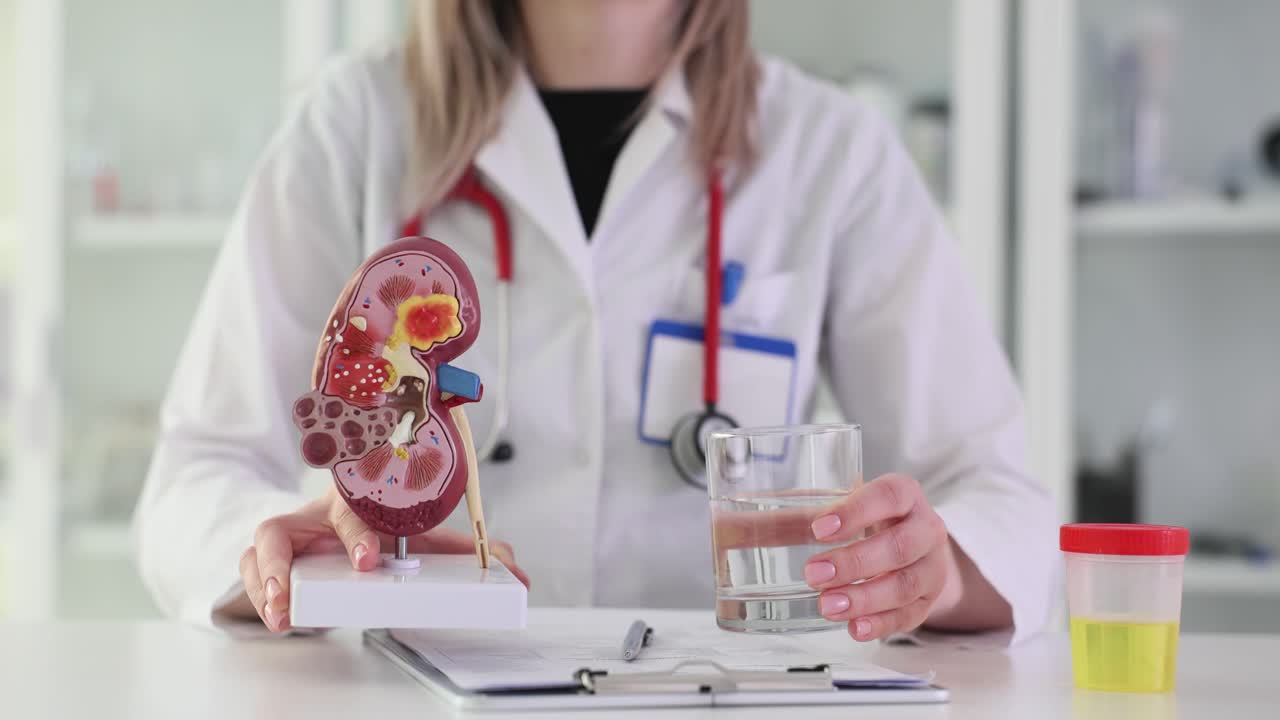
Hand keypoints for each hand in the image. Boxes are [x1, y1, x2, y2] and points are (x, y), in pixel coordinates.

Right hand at [235, 485, 528, 632]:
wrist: (348, 529)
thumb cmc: (385, 530)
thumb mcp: (426, 541)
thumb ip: (469, 554)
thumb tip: (516, 569)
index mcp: (354, 501)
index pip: (349, 507)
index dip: (358, 533)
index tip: (370, 560)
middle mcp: (314, 516)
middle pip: (283, 525)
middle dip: (285, 562)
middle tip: (297, 596)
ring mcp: (287, 537)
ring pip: (259, 547)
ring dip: (263, 581)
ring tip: (280, 613)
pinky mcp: (269, 561)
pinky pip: (249, 570)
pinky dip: (256, 593)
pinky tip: (276, 616)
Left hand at [803, 473, 957, 641]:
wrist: (916, 547)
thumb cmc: (868, 522)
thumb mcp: (836, 510)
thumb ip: (789, 518)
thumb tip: (729, 527)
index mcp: (903, 495)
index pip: (888, 495)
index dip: (856, 511)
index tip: (819, 528)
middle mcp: (925, 528)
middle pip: (899, 545)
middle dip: (854, 563)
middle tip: (813, 574)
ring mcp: (932, 566)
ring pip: (906, 583)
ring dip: (865, 598)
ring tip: (828, 606)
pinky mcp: (929, 599)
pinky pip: (911, 615)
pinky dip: (881, 623)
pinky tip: (855, 627)